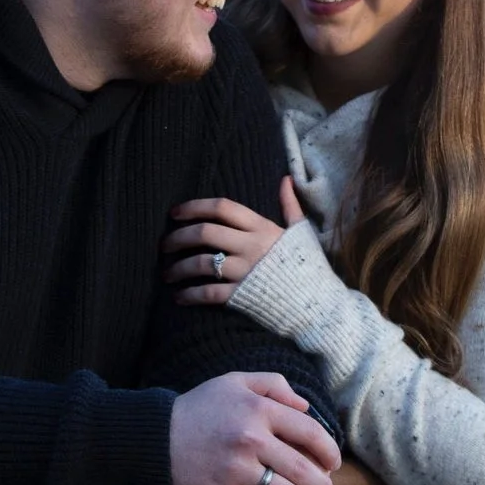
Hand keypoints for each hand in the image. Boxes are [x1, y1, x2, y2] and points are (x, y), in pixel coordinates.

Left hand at [164, 176, 307, 306]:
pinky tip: (180, 297)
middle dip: (178, 238)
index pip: (222, 208)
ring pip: (201, 263)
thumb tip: (285, 179)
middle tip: (165, 246)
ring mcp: (246, 272)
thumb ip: (290, 206)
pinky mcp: (243, 297)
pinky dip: (190, 295)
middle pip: (204, 233)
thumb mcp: (301, 232)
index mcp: (263, 228)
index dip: (194, 207)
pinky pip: (208, 293)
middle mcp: (251, 246)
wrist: (320, 305)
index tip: (175, 213)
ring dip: (178, 268)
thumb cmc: (309, 268)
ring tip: (168, 274)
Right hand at [168, 371, 341, 484]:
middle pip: (304, 469)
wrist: (155, 437)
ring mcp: (237, 469)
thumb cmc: (200, 408)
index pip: (310, 432)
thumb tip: (305, 407)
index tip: (333, 462)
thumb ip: (274, 386)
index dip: (329, 450)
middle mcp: (251, 439)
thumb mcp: (235, 382)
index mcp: (259, 410)